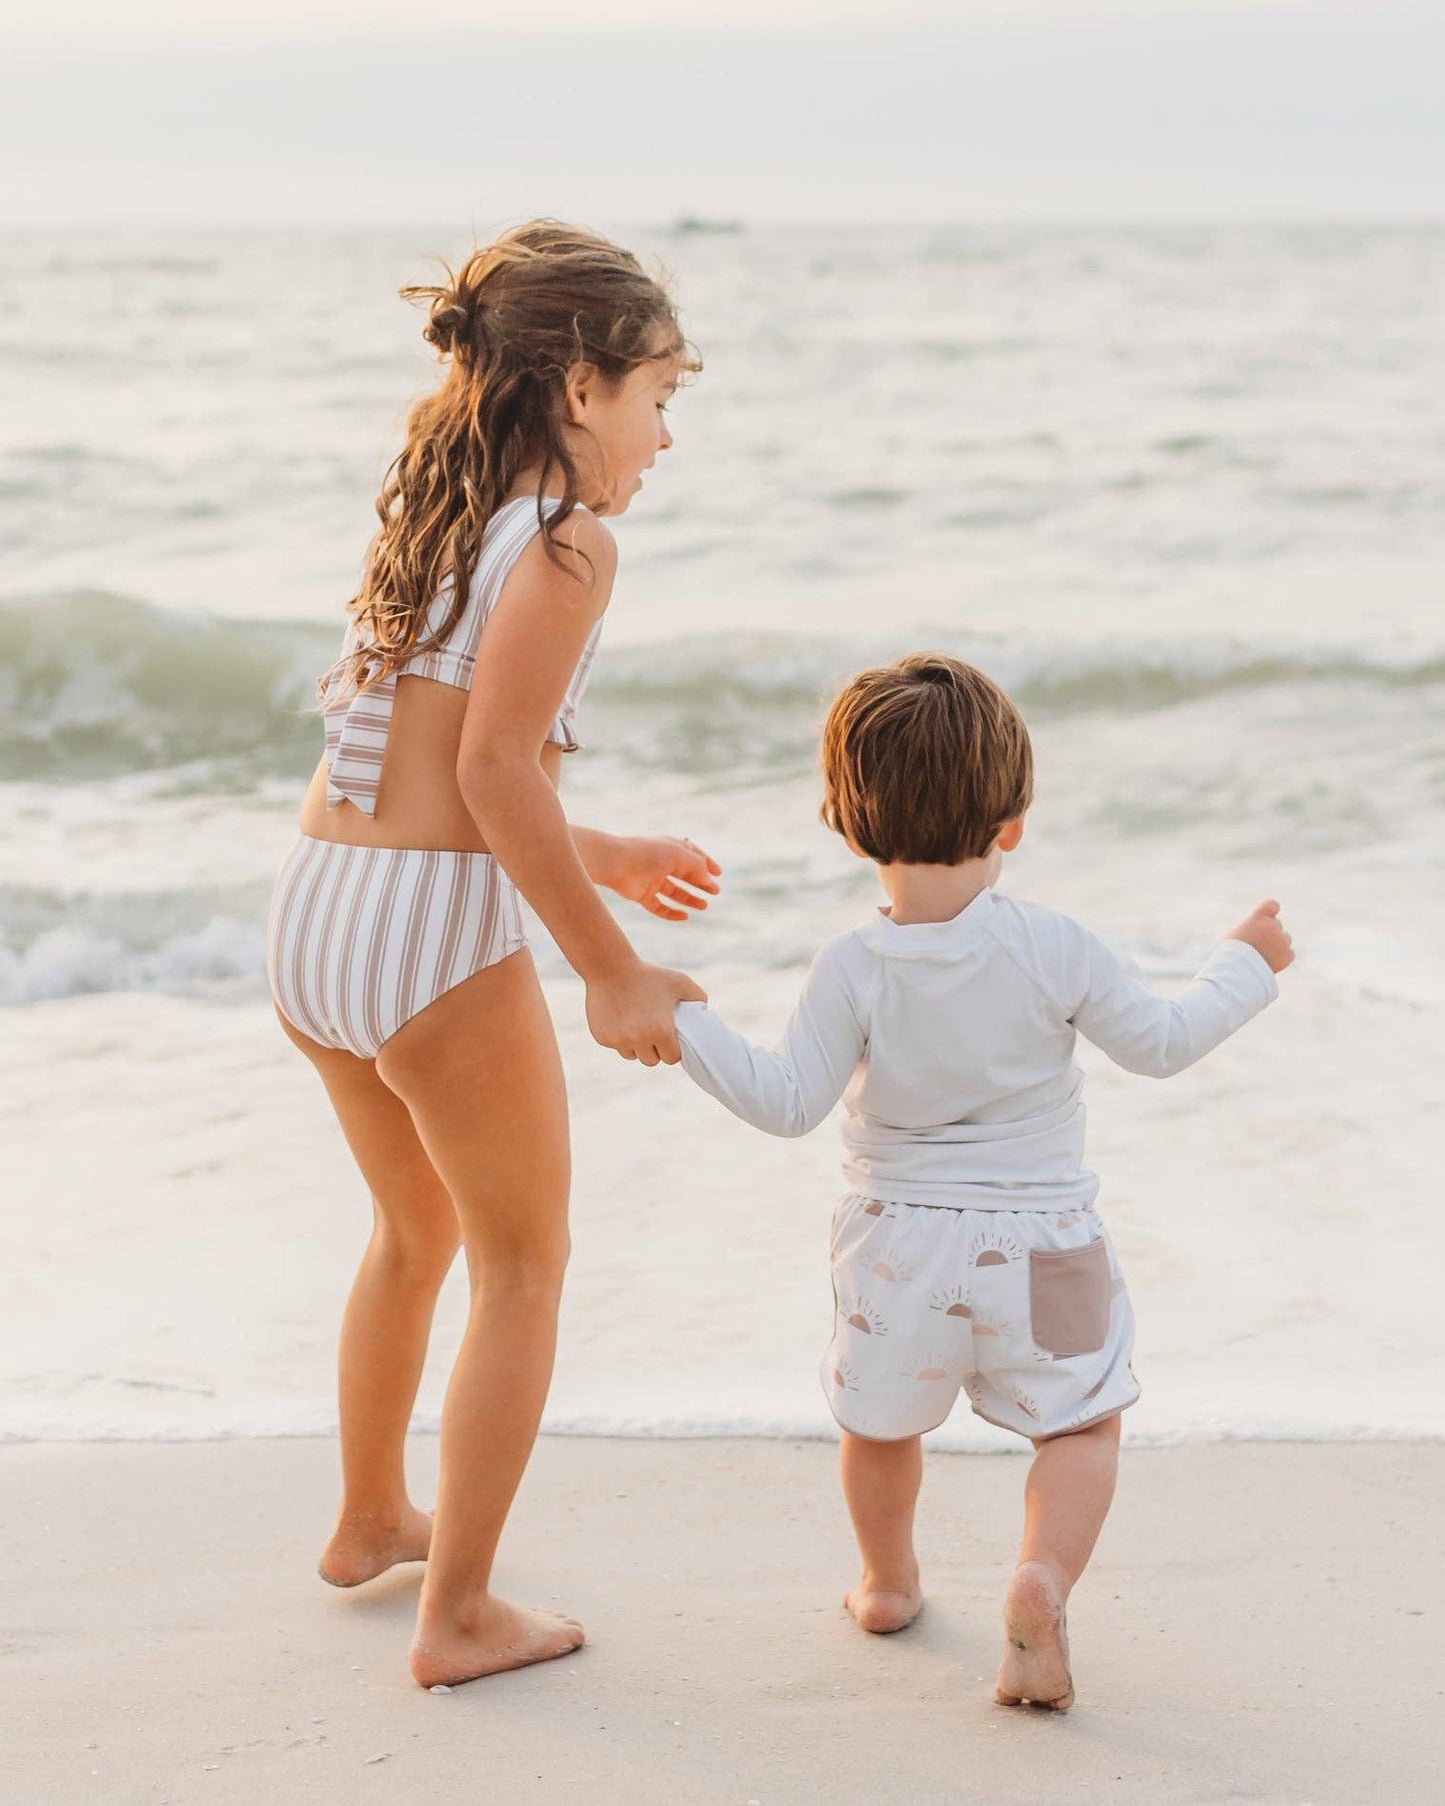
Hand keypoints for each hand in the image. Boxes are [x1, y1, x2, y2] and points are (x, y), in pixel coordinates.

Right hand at [585, 959, 706, 1065]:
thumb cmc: (648, 975)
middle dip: (655, 1050)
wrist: (609, 968)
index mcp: (660, 1031)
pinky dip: (619, 1038)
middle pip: (651, 1061)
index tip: (671, 1040)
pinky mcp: (603, 1038)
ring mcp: (619, 1040)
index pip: (672, 1058)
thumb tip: (704, 1011)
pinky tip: (621, 1020)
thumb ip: (698, 997)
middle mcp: (639, 1040)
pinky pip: (616, 1046)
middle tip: (654, 1033)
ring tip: (637, 1026)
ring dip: (637, 1046)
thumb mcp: (679, 981)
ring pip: (632, 1055)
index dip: (673, 1050)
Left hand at [599, 835, 722, 921]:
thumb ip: (698, 866)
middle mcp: (661, 863)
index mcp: (670, 848)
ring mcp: (651, 879)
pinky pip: (659, 907)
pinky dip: (671, 913)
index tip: (718, 874)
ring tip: (704, 906)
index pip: (692, 855)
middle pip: (685, 875)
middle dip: (701, 883)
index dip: (706, 863)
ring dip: (690, 899)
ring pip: (674, 892)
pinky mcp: (641, 895)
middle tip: (715, 892)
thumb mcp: (681, 855)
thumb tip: (709, 879)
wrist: (616, 862)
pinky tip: (684, 916)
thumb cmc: (649, 853)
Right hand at [1226, 899, 1294, 974]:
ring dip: (1278, 944)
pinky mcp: (1288, 954)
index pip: (1272, 905)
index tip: (1268, 916)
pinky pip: (1289, 953)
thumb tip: (1256, 932)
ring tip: (1264, 955)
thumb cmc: (1231, 953)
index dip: (1271, 910)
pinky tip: (1271, 962)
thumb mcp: (1235, 935)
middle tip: (1258, 944)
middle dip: (1270, 932)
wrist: (1239, 970)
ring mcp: (1282, 940)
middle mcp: (1272, 926)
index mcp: (1258, 918)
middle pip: (1277, 925)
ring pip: (1285, 938)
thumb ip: (1250, 928)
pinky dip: (1282, 957)